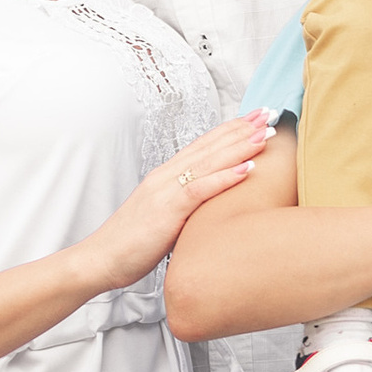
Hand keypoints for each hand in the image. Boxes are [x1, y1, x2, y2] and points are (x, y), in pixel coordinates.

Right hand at [86, 112, 270, 289]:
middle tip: (270, 113)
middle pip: (209, 146)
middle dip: (241, 129)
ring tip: (265, 133)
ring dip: (240, 146)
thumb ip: (184, 206)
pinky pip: (200, 189)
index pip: (203, 145)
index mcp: (166, 176)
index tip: (255, 118)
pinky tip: (248, 168)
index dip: (230, 129)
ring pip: (209, 161)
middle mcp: (166, 176)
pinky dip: (225, 177)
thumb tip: (209, 207)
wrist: (101, 259)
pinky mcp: (167, 210)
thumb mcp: (163, 217)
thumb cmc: (131, 243)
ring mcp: (166, 190)